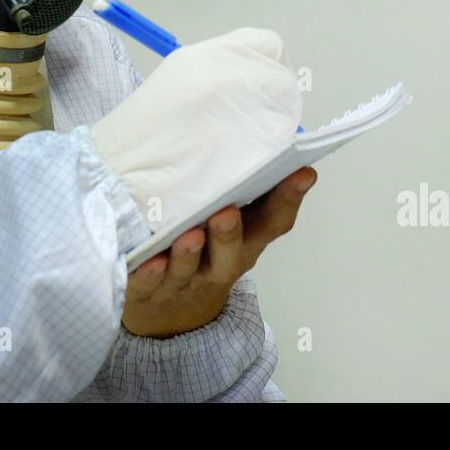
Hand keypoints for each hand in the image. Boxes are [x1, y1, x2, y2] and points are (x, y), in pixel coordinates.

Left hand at [121, 166, 317, 338]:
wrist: (168, 314)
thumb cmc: (205, 254)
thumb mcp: (235, 227)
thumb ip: (242, 189)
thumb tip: (265, 135)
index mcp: (246, 243)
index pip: (273, 222)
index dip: (288, 199)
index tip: (302, 172)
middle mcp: (219, 265)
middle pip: (230, 253)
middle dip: (229, 234)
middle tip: (226, 212)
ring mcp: (184, 282)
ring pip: (188, 269)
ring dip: (189, 254)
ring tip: (189, 236)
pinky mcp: (149, 293)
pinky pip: (148, 285)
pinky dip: (149, 274)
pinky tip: (150, 262)